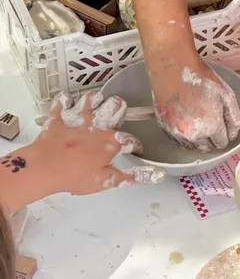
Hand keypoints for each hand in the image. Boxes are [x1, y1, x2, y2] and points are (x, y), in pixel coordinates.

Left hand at [2, 92, 165, 211]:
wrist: (43, 168)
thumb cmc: (74, 175)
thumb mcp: (106, 180)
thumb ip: (131, 176)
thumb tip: (155, 176)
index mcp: (111, 142)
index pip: (131, 140)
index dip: (135, 145)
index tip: (135, 148)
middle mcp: (97, 126)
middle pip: (115, 108)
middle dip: (120, 107)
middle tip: (120, 107)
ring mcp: (76, 120)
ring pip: (90, 100)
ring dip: (95, 98)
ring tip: (98, 98)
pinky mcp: (58, 119)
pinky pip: (62, 104)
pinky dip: (65, 100)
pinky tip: (67, 100)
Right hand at [148, 55, 239, 151]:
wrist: (174, 67)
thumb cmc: (202, 79)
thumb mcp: (227, 96)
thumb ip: (234, 119)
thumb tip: (234, 135)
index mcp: (212, 127)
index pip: (222, 143)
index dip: (225, 135)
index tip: (223, 127)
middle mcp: (194, 134)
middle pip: (207, 148)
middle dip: (212, 139)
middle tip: (212, 124)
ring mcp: (177, 132)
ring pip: (193, 146)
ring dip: (199, 140)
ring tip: (200, 122)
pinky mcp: (165, 127)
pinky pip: (179, 140)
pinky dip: (185, 136)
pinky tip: (188, 122)